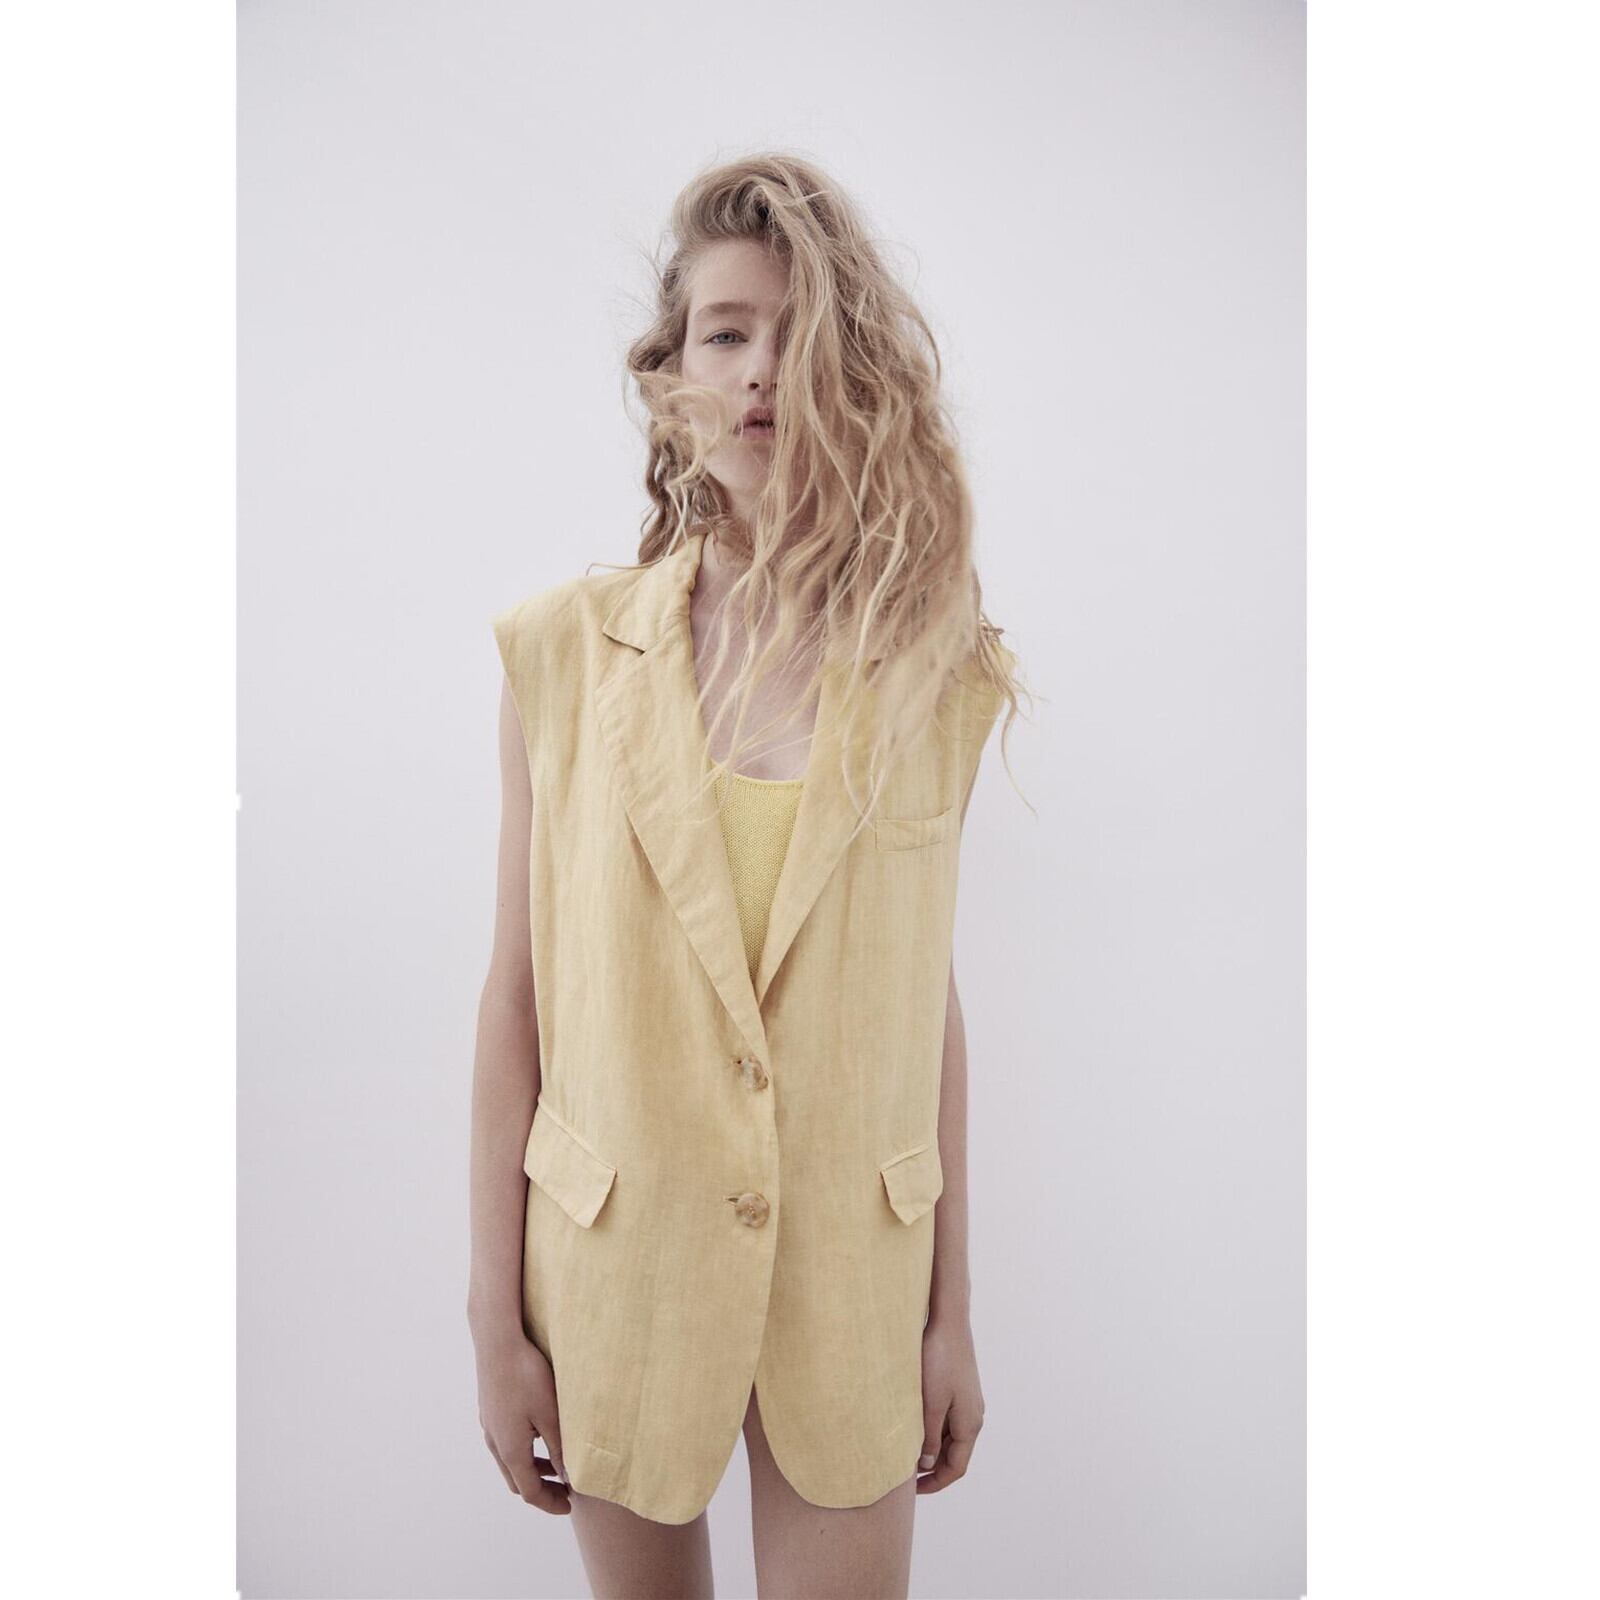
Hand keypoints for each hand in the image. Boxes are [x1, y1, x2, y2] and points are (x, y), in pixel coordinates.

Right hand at [474, 1331, 571, 1513]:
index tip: (570, 1505)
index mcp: (510, 1451)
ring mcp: (490, 1427)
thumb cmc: (527, 1376)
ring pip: (509, 1462)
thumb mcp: (550, 1415)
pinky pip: (505, 1444)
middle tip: (566, 1489)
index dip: (551, 1503)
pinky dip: (523, 1452)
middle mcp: (495, 1444)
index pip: (530, 1492)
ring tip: (557, 1464)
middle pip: (517, 1481)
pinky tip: (538, 1434)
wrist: (498, 1343)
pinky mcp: (490, 1412)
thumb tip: (568, 1477)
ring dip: (532, 1469)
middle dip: (541, 1489)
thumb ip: (559, 1449)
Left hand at [915, 1314, 984, 1493]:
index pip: (957, 1467)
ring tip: (906, 1453)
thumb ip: (929, 1437)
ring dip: (932, 1449)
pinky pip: (948, 1420)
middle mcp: (973, 1415)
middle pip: (956, 1454)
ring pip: (951, 1437)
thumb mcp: (930, 1404)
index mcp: (970, 1424)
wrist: (949, 1320)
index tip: (913, 1490)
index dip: (936, 1483)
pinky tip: (913, 1426)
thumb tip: (927, 1464)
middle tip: (906, 1477)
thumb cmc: (939, 1360)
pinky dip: (933, 1430)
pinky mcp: (960, 1388)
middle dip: (933, 1469)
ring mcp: (968, 1401)